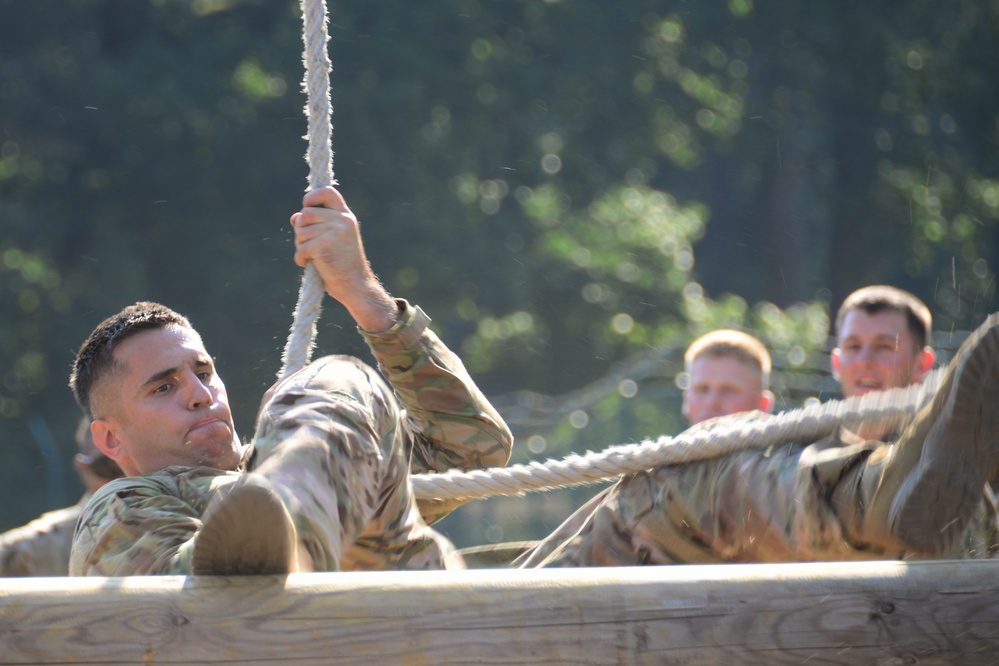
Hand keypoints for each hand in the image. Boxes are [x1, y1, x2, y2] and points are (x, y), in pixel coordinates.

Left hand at [291, 187, 397, 331]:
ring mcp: (334, 232)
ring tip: (314, 257)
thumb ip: (315, 225)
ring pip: (300, 231)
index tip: (307, 208)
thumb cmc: (343, 265)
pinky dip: (301, 259)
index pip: (327, 191)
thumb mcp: (332, 240)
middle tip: (311, 246)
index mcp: (346, 216)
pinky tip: (310, 265)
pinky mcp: (325, 246)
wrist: (357, 286)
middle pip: (305, 214)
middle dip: (301, 231)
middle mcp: (342, 220)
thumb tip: (295, 217)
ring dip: (300, 246)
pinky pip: (301, 248)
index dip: (312, 197)